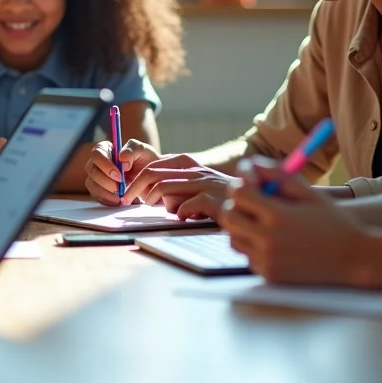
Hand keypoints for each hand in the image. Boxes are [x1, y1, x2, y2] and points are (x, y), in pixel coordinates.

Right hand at [84, 139, 163, 204]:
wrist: (150, 178)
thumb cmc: (145, 161)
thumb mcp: (143, 151)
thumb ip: (133, 149)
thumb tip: (121, 159)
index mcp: (105, 149)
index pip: (97, 153)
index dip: (105, 165)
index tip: (119, 174)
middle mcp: (97, 163)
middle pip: (91, 170)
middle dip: (105, 180)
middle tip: (120, 187)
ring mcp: (96, 178)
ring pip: (92, 184)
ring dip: (106, 192)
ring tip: (121, 196)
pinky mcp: (98, 191)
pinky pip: (97, 196)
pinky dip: (108, 200)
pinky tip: (119, 200)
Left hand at [122, 156, 237, 220]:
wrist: (254, 203)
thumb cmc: (220, 198)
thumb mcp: (198, 185)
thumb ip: (177, 184)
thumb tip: (151, 194)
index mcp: (189, 164)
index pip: (154, 165)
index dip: (136, 178)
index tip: (128, 192)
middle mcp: (195, 170)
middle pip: (153, 174)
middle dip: (135, 188)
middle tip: (128, 201)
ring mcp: (204, 184)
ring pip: (164, 189)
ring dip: (153, 201)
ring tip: (154, 209)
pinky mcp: (212, 200)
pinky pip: (183, 208)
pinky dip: (179, 214)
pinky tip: (186, 218)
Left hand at [220, 157, 365, 285]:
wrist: (354, 260)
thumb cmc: (334, 222)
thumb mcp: (310, 194)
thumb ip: (279, 175)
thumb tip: (252, 164)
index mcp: (278, 216)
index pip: (238, 193)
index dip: (241, 182)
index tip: (250, 179)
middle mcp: (268, 239)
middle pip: (228, 216)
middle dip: (236, 204)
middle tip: (251, 200)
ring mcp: (266, 260)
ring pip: (233, 238)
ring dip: (242, 226)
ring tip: (262, 221)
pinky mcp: (269, 274)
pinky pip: (247, 256)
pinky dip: (253, 246)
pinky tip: (273, 241)